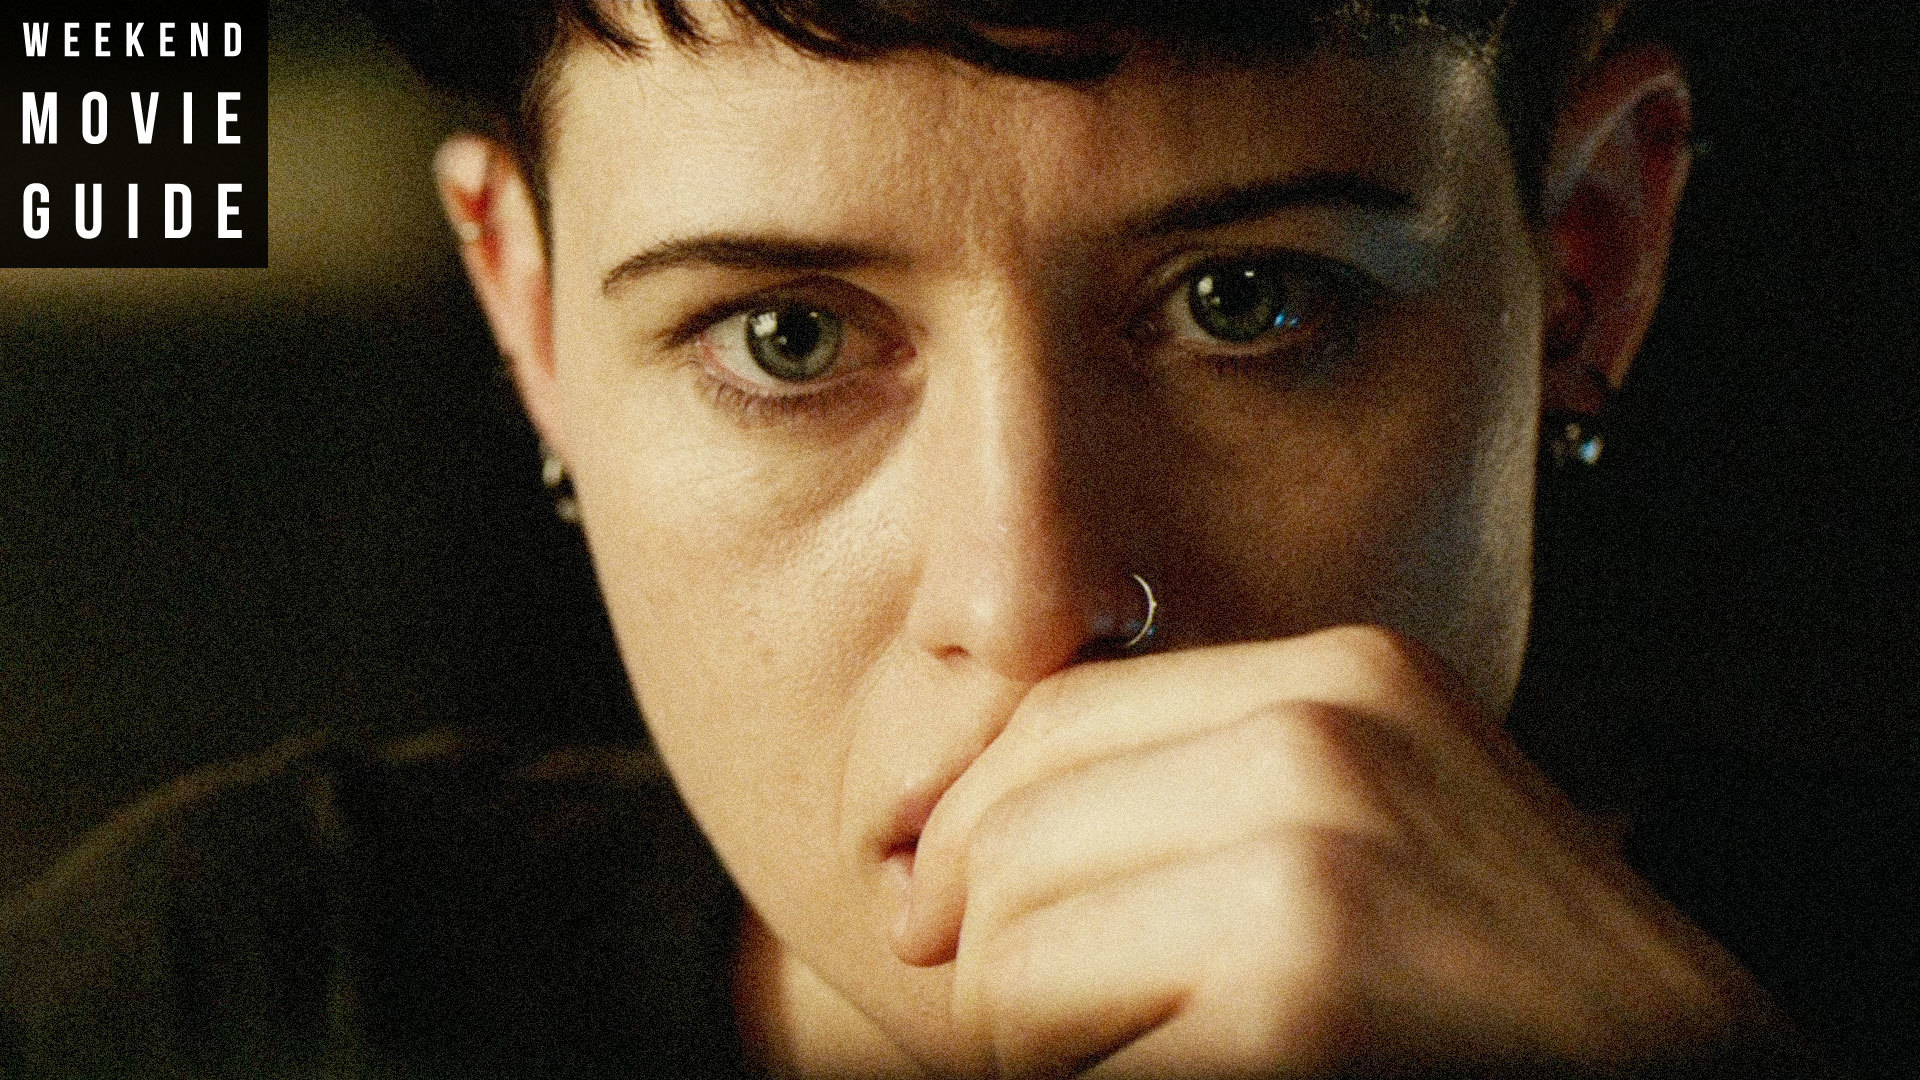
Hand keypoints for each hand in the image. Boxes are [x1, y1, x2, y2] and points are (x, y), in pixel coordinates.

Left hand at [892, 625, 1768, 1077]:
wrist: (1686, 1075)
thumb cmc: (1508, 984)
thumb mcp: (1379, 823)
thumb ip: (1200, 794)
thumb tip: (937, 861)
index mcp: (1341, 680)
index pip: (1054, 719)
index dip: (962, 827)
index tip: (934, 918)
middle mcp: (1322, 737)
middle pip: (1010, 835)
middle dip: (982, 957)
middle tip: (1026, 1038)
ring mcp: (1313, 862)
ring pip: (1011, 957)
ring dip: (1026, 1046)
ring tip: (1118, 1065)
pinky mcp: (1300, 998)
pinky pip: (1073, 1062)